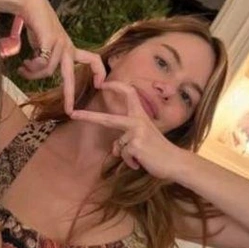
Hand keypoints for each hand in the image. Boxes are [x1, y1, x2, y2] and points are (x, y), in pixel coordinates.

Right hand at [17, 0, 105, 114]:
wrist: (31, 5)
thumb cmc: (38, 26)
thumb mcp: (44, 47)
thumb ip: (44, 61)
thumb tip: (37, 72)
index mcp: (70, 49)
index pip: (92, 59)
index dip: (98, 72)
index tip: (100, 84)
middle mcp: (67, 48)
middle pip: (71, 75)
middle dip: (69, 95)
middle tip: (69, 111)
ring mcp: (60, 44)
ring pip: (47, 72)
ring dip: (33, 74)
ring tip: (23, 69)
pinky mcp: (50, 41)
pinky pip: (42, 64)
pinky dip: (32, 68)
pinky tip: (24, 65)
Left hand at [71, 81, 186, 180]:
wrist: (175, 162)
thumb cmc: (159, 152)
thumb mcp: (142, 141)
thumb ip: (126, 140)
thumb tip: (115, 148)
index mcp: (141, 116)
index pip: (129, 94)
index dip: (116, 87)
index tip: (103, 84)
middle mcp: (138, 121)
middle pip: (108, 119)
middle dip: (88, 117)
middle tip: (73, 114)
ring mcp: (136, 132)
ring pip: (118, 146)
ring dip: (126, 156)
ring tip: (142, 158)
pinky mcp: (135, 145)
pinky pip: (123, 155)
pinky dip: (131, 162)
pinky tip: (141, 162)